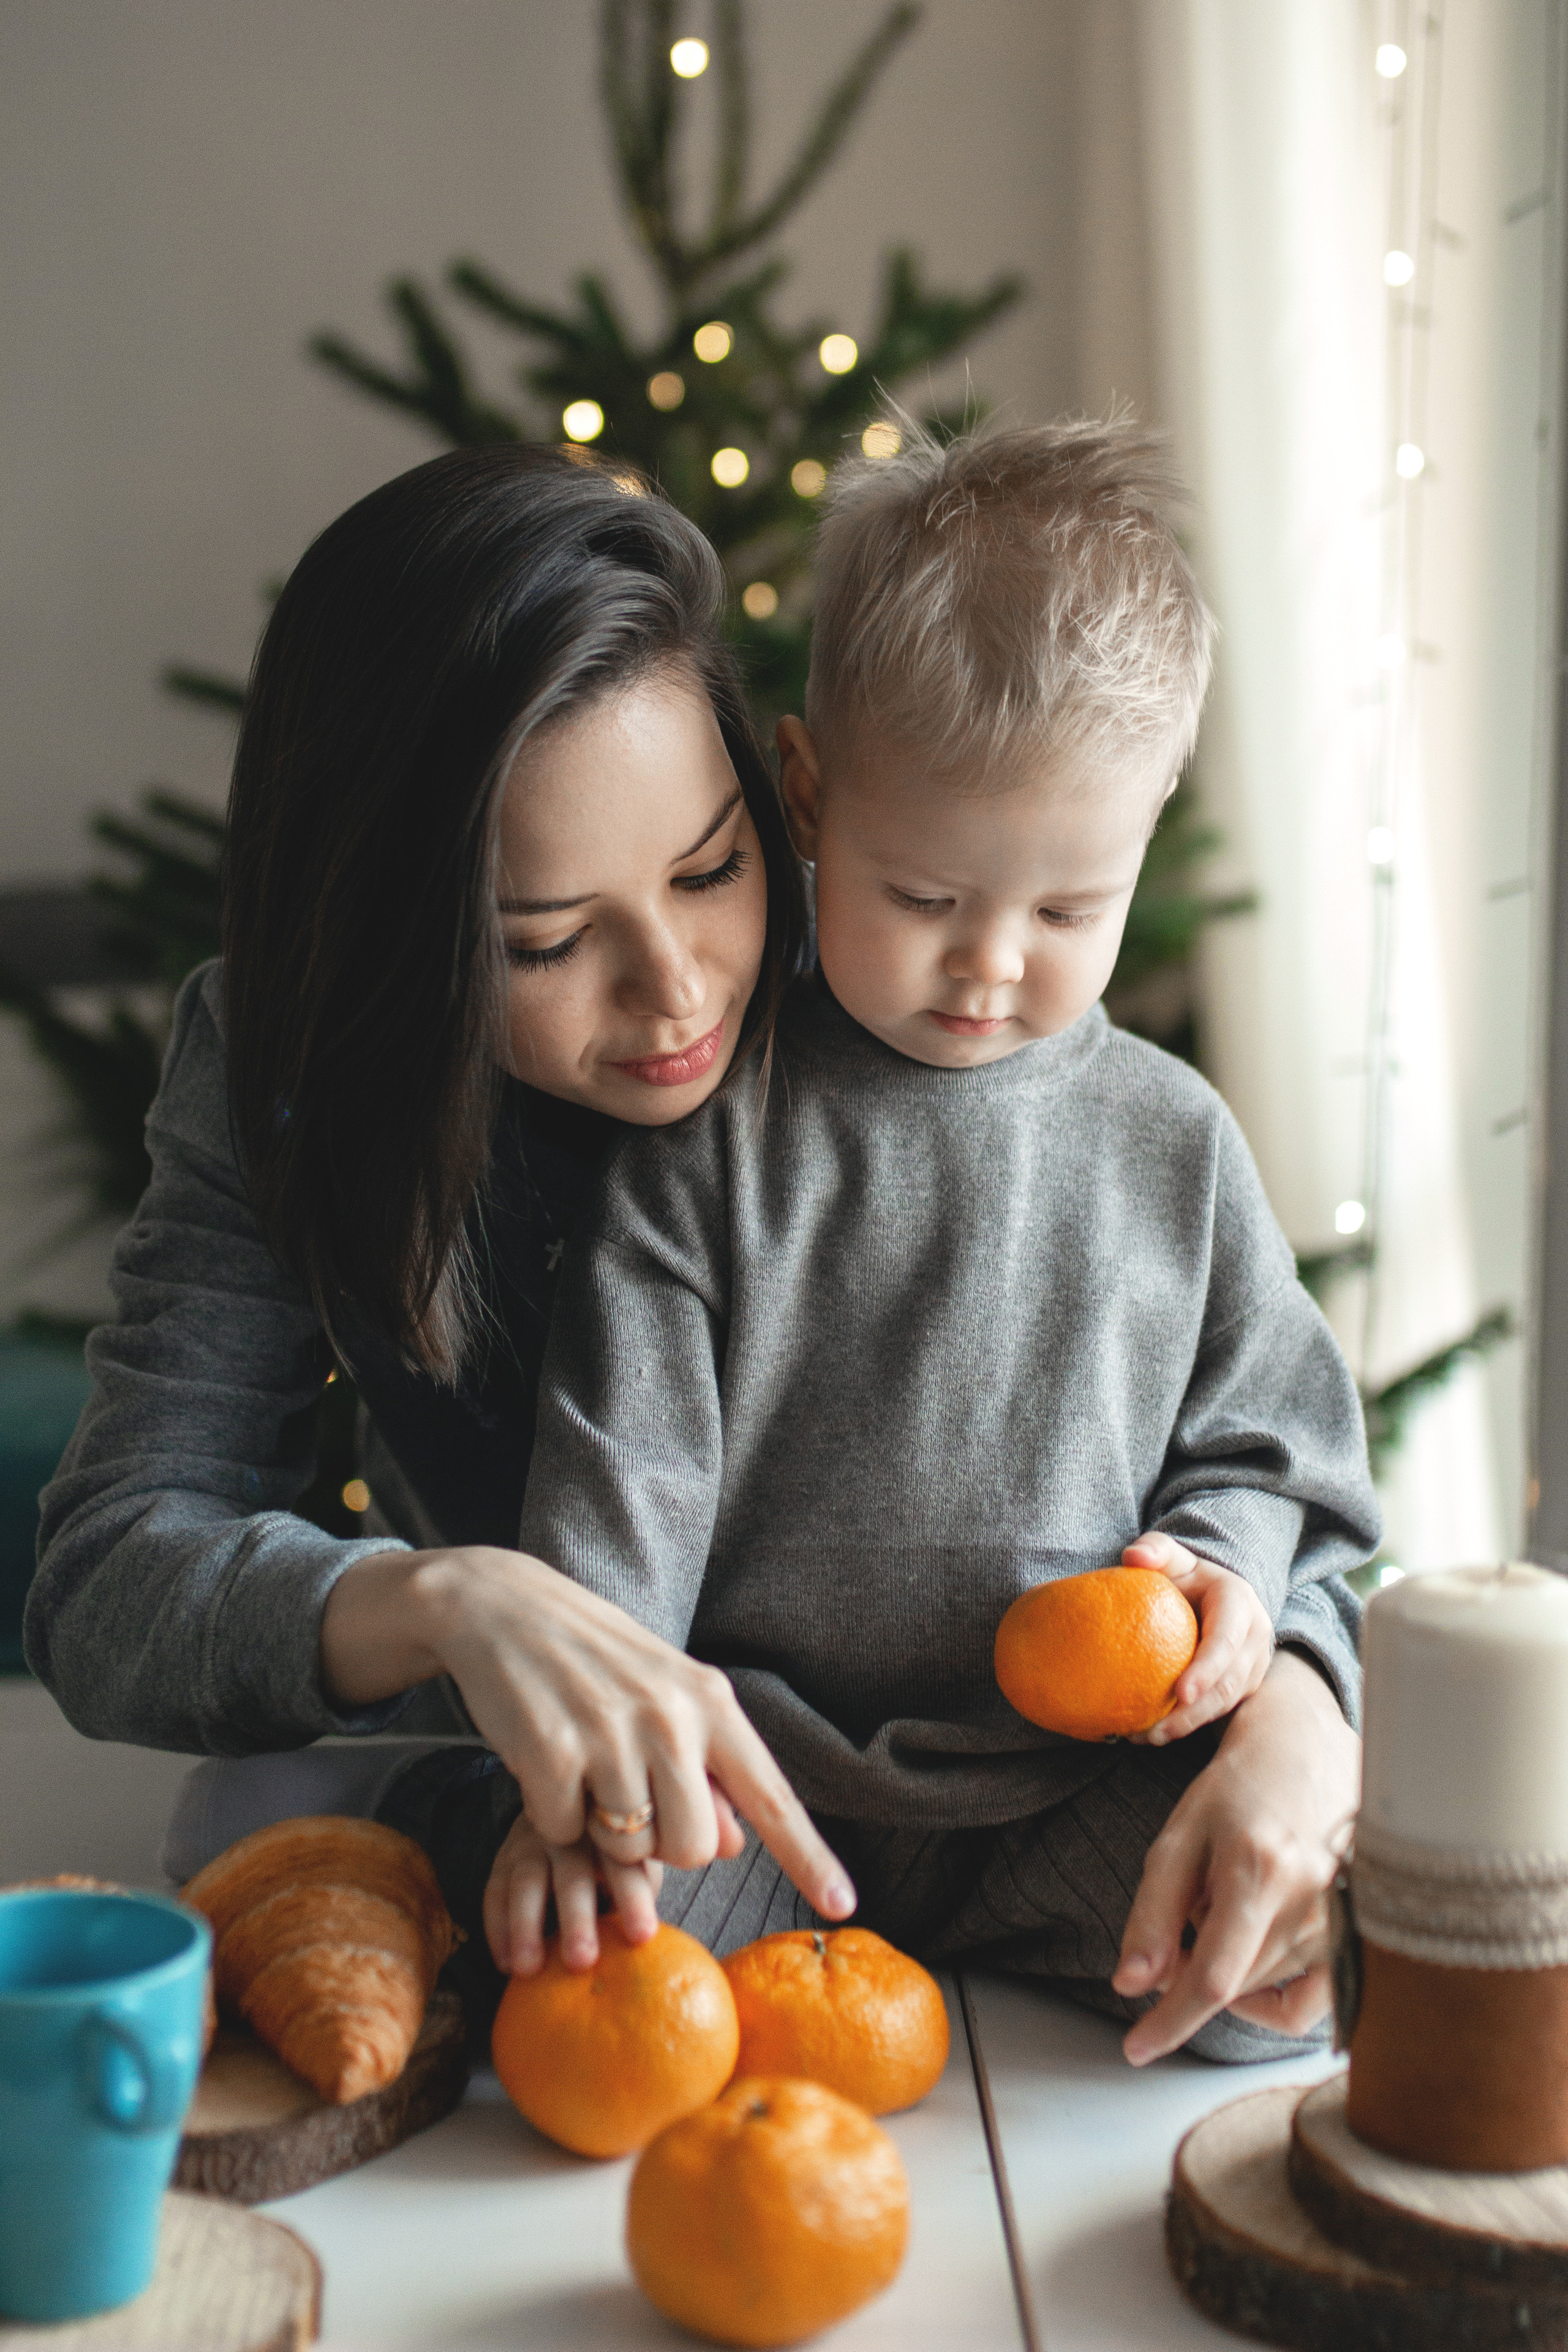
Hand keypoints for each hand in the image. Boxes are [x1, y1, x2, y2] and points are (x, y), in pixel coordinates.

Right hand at [320, 1546, 855, 1962]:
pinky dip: (551, 1815)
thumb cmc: (598, 1662)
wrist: (507, 1606)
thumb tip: (731, 1845)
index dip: (807, 1856)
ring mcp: (611, 1733)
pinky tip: (545, 1759)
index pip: (770, 1794)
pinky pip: (564, 1835)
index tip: (842, 1904)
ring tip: (585, 1768)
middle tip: (630, 1795)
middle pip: (695, 1848)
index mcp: (710, 1701)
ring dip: (602, 1831)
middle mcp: (671, 1716)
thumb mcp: (665, 1699)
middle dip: (663, 1845)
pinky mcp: (552, 1751)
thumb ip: (706, 1769)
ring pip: (630, 1849)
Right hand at [484, 1813, 664, 1975]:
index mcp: (613, 1839)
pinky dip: (497, 1929)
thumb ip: (637, 1896)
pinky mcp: (504, 1858)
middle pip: (574, 1877)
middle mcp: (573, 1837)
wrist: (566, 1805)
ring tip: (528, 1969)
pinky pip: (495, 1892)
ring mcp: (534, 1845)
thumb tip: (647, 1949)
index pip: (626, 1869)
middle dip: (577, 1920)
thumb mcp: (633, 1864)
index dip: (634, 1901)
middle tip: (581, 1961)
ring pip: (527, 1883)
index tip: (643, 1937)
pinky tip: (504, 1963)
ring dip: (526, 1927)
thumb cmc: (610, 1855)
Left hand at [1111, 1647, 1358, 2063]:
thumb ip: (1153, 1913)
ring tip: (1225, 1911)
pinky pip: (1317, 2002)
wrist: (1308, 1752)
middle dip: (1190, 1975)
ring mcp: (1347, 1919)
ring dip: (1231, 1971)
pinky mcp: (1365, 1932)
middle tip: (1179, 1928)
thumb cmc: (1236, 1790)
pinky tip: (1249, 1970)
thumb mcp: (1178, 1838)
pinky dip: (1273, 2000)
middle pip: (1236, 1985)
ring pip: (1268, 1989)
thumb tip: (1130, 1985)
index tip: (1136, 2048)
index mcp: (1259, 1870)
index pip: (1212, 1977)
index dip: (1170, 2021)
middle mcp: (1312, 1900)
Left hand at [1121, 1532, 1273, 1743]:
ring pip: (1225, 1704)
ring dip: (1188, 1726)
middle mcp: (1256, 1638)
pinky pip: (1220, 1711)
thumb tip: (1134, 1557)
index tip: (1180, 1692)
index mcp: (1240, 1604)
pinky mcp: (1244, 1686)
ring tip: (1146, 1737)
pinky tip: (1154, 1734)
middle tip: (1153, 1730)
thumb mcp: (1173, 1556)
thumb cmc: (1187, 1576)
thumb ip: (1155, 1550)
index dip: (1207, 1668)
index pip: (1227, 1640)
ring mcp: (1254, 1666)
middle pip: (1228, 1683)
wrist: (1217, 1594)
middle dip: (1193, 1712)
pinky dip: (1189, 1726)